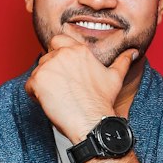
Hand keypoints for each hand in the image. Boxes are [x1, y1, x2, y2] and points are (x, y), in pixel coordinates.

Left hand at [24, 34, 139, 141]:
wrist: (91, 121)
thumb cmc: (102, 101)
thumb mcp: (115, 78)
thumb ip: (123, 61)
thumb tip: (134, 52)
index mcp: (79, 50)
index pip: (58, 41)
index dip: (57, 54)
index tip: (62, 70)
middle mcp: (63, 54)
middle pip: (46, 57)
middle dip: (50, 71)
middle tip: (60, 88)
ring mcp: (49, 66)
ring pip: (38, 71)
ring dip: (43, 84)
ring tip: (58, 98)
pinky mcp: (38, 80)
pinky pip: (29, 85)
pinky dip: (35, 95)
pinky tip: (49, 103)